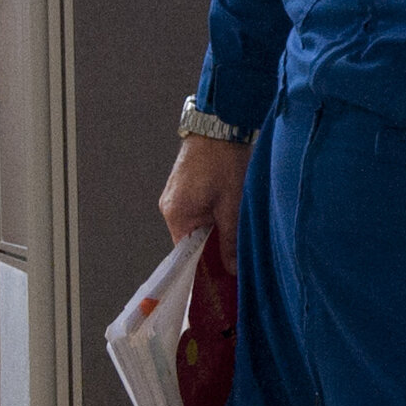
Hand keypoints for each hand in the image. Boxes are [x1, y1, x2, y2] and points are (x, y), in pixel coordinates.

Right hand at [159, 134, 251, 269]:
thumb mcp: (232, 207)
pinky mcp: (183, 187)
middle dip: (212, 248)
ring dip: (214, 230)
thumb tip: (230, 268)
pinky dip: (211, 216)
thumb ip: (230, 240)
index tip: (219, 279)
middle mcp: (170, 207)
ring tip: (235, 230)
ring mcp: (175, 196)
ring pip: (195, 225)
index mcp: (177, 215)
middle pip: (190, 241)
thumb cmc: (224, 163)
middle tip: (236, 256)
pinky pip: (196, 211)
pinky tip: (228, 213)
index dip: (202, 267)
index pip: (184, 255)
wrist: (219, 126)